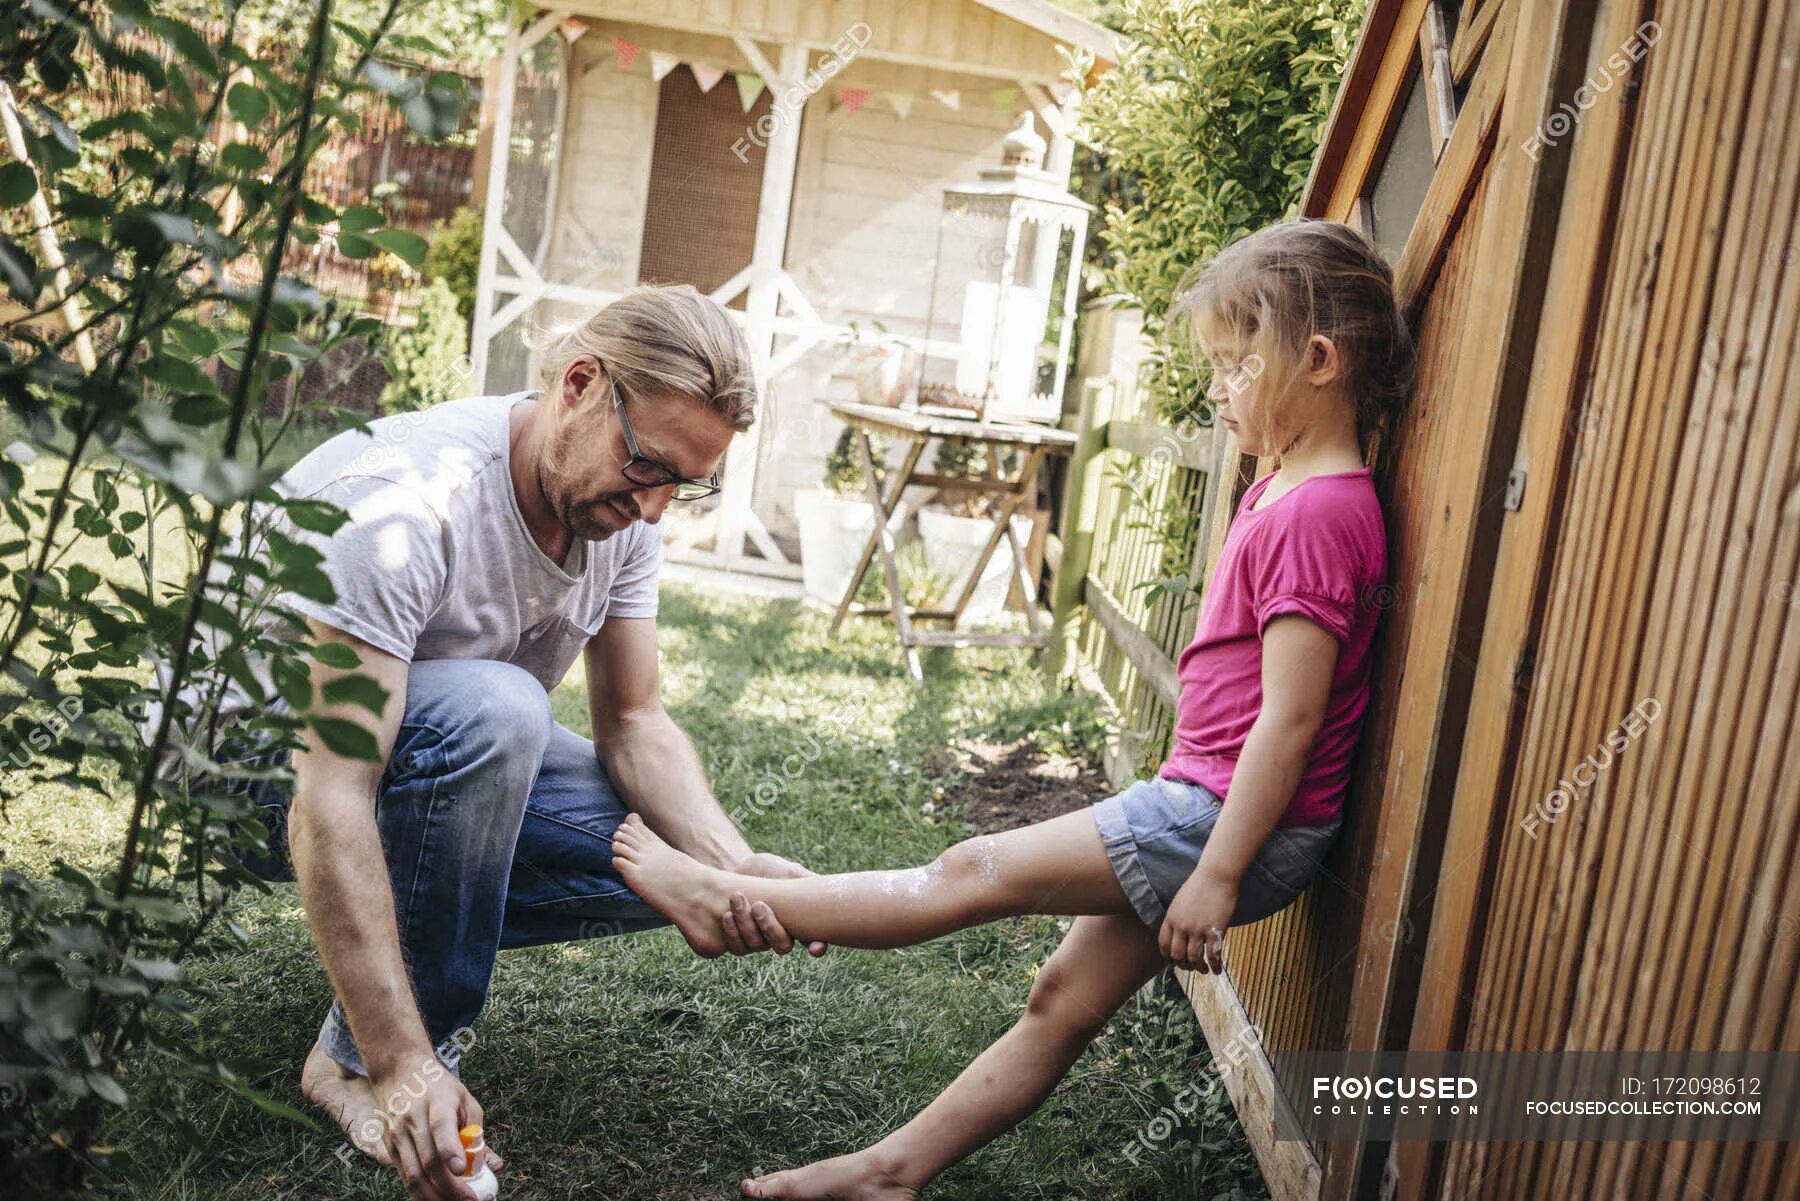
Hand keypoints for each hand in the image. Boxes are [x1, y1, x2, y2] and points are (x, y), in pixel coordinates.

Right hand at [369, 1051, 486, 1199]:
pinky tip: (437, 1197)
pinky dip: (421, 1192)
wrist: (399, 1071)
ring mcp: (397, 1135)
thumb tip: (490, 1165)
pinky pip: (404, 1176)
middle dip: (449, 1188)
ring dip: (434, 1197)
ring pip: (412, 1175)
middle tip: (469, 1200)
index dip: (451, 1152)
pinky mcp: (389, 1147)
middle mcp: (412, 1119)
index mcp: (436, 1102)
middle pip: (427, 1161)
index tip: (462, 1171)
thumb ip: (476, 1132)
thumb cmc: (439, 1087)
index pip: (441, 1128)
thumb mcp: (465, 1099)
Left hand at [724, 852, 828, 957]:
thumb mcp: (789, 870)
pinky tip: (727, 915)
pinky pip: (738, 948)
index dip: (817, 947)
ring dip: (746, 924)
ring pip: (757, 945)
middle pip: (782, 945)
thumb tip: (827, 887)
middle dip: (770, 928)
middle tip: (759, 906)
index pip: (814, 941)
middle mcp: (780, 934)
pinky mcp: (739, 941)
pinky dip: (732, 933)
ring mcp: (760, 940)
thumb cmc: (767, 869)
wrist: (736, 868)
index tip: (814, 947)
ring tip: (737, 899)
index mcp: (798, 921)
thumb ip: (807, 880)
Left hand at [1159, 869, 1237, 973]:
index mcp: (1171, 918)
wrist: (1216, 875)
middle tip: (1189, 967)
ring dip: (1198, 967)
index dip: (1168, 956)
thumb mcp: (1180, 901)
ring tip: (1203, 969)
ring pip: (1194, 958)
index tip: (1173, 961)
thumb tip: (1179, 932)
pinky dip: (1215, 966)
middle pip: (1177, 955)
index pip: (1163, 944)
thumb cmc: (1200, 885)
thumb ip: (1177, 917)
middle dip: (1183, 965)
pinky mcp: (1214, 931)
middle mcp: (1181, 926)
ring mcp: (1198, 929)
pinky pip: (1213, 955)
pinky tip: (1217, 970)